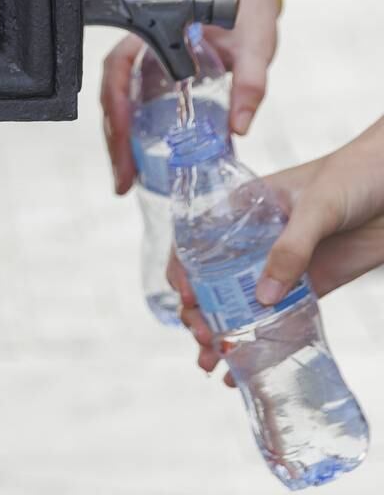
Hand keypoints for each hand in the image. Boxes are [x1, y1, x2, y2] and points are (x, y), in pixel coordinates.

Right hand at [98, 0, 281, 195]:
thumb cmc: (247, 10)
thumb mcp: (255, 43)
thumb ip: (251, 81)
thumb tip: (240, 128)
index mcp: (151, 34)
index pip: (117, 71)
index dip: (115, 107)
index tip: (122, 140)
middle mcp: (141, 53)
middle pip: (113, 99)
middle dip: (114, 141)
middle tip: (122, 181)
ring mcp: (147, 69)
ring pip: (121, 108)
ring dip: (121, 145)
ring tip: (127, 180)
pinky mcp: (159, 83)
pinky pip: (139, 111)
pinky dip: (137, 138)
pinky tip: (143, 163)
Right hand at [171, 122, 383, 384]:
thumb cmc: (356, 173)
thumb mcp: (318, 205)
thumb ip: (291, 248)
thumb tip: (262, 298)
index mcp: (242, 209)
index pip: (197, 242)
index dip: (183, 272)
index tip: (187, 299)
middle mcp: (255, 240)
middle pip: (213, 281)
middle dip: (200, 313)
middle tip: (203, 338)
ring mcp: (285, 265)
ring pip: (243, 305)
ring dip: (225, 334)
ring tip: (212, 362)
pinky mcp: (314, 284)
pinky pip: (284, 318)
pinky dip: (265, 342)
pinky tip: (250, 367)